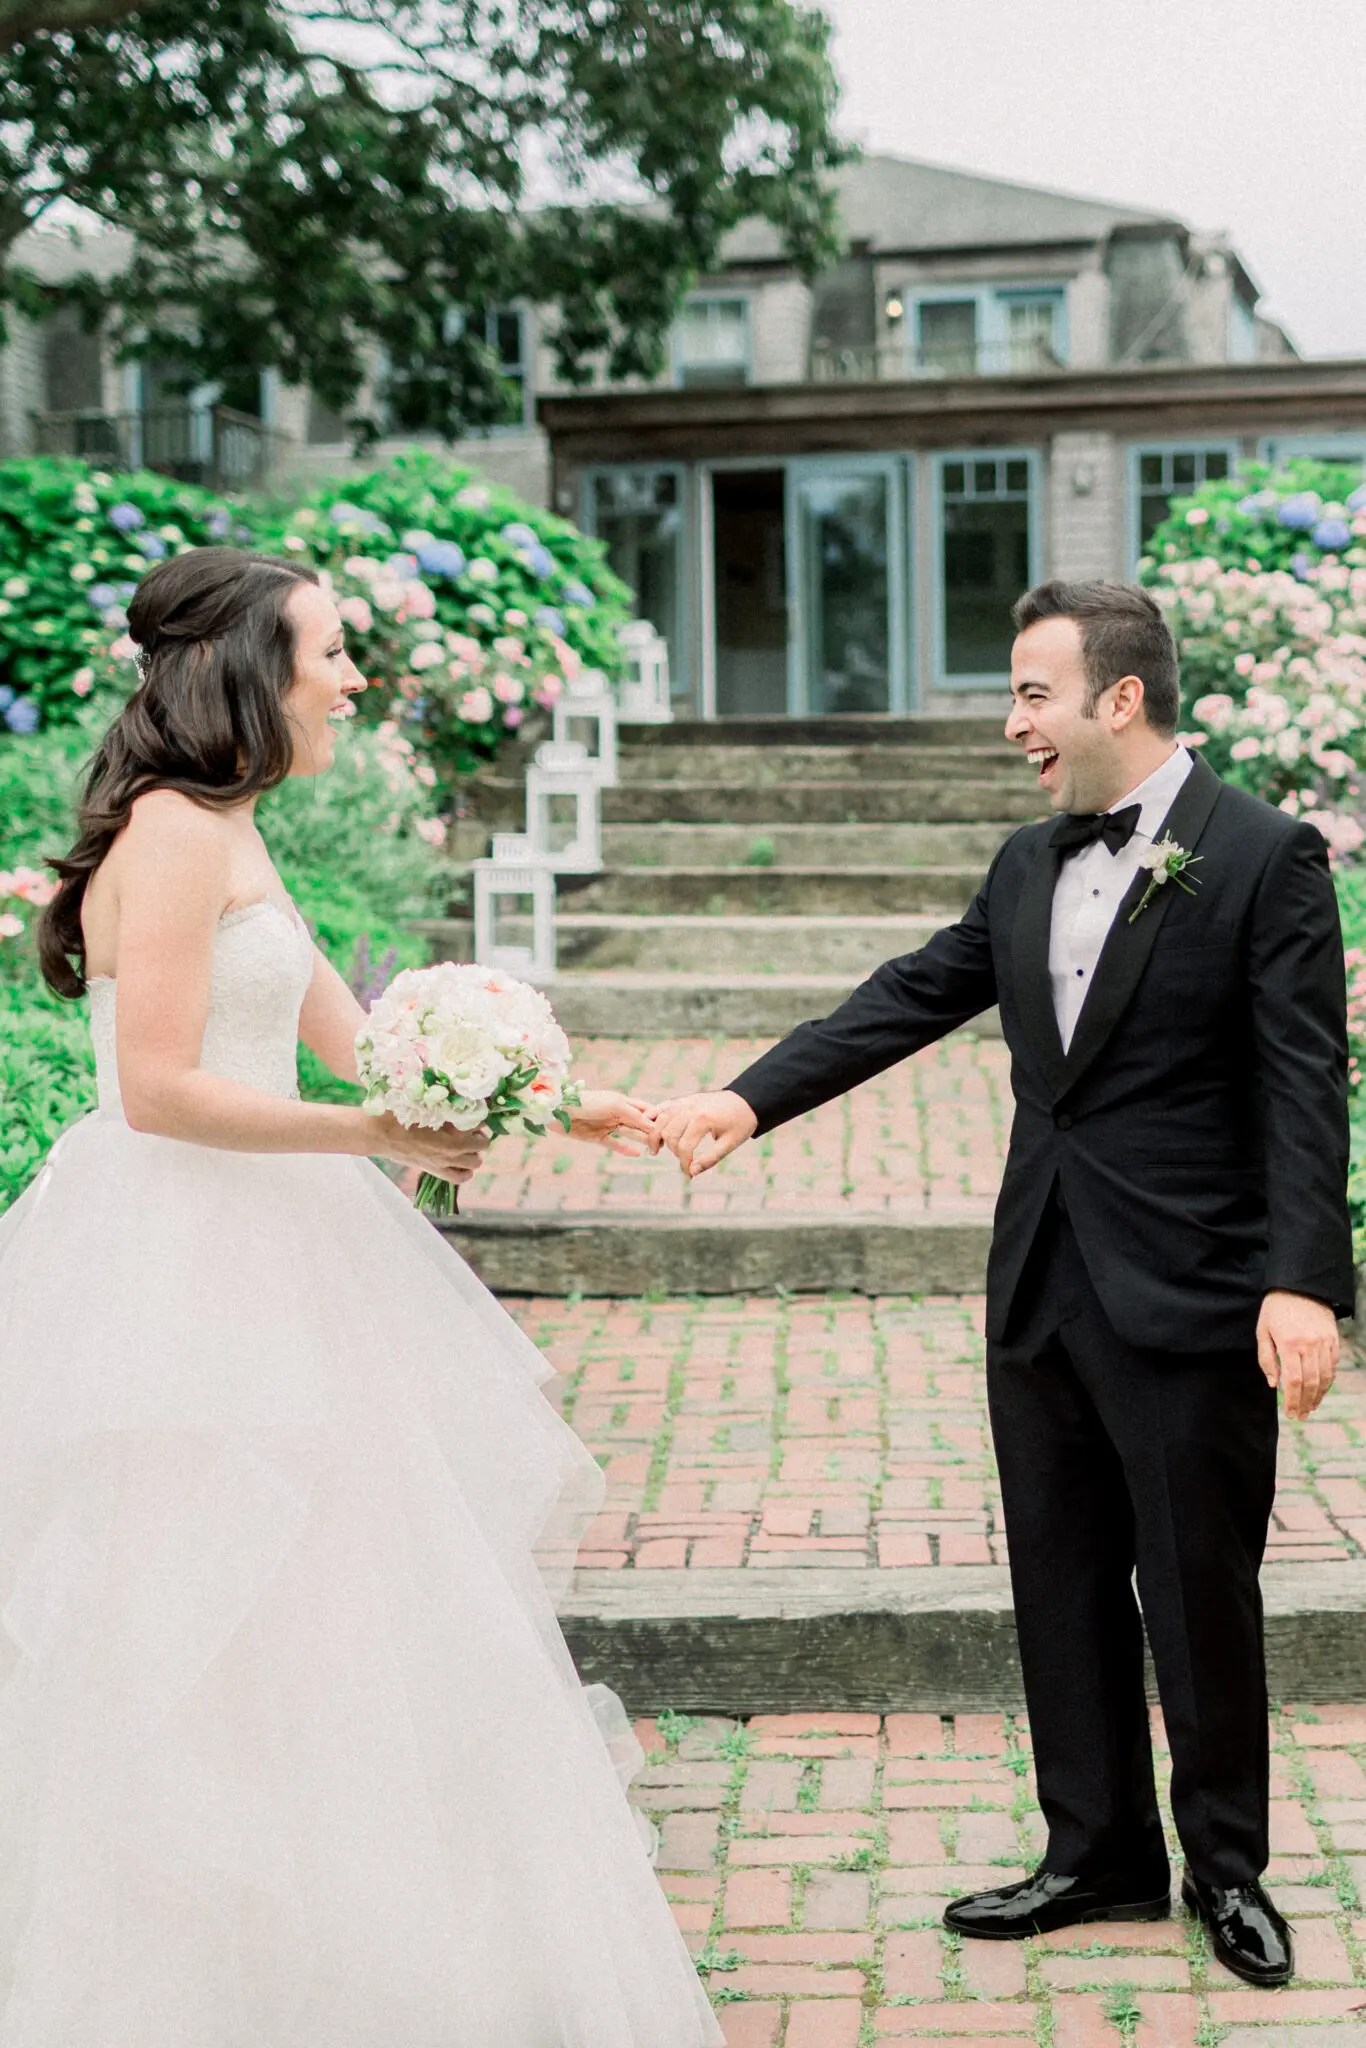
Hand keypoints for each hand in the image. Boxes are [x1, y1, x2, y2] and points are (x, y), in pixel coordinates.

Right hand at [368, 1113, 490, 1186]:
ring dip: (474, 1153)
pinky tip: (459, 1162)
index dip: (479, 1116)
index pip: (480, 1122)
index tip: (474, 1111)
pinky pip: (459, 1178)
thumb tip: (463, 1103)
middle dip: (479, 1135)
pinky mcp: (435, 1171)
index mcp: (452, 1128)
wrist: (379, 1133)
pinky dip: (464, 1171)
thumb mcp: (427, 1104)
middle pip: (482, 1144)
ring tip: (466, 1145)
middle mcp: (453, 1147)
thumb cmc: (401, 1113)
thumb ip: (447, 1106)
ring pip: (475, 1163)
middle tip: (471, 1129)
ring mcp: (445, 1161)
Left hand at [566, 1089, 662, 1156]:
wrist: (558, 1111)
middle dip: (652, 1130)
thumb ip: (634, 1115)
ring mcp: (607, 1125)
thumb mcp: (614, 1106)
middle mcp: (617, 1113)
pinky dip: (626, 1149)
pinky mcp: (597, 1137)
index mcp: (623, 1101)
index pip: (646, 1109)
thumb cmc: (587, 1102)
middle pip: (639, 1123)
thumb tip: (653, 1125)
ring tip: (656, 1148)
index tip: (670, 1126)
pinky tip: (638, 1154)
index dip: (657, 1116)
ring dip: (642, 1140)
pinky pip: (615, 1144)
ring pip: (630, 1134)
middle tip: (666, 1142)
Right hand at [652, 1090, 757, 1176]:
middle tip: (682, 1160)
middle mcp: (691, 1108)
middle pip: (669, 1134)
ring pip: (660, 1119)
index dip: (684, 1163)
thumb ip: (710, 1159)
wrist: (746, 1101)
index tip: (688, 1174)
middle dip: (673, 1151)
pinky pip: (663, 1106)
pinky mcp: (684, 1099)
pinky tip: (650, 1128)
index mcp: (704, 1120)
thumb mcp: (730, 1144)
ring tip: (655, 1150)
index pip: (684, 1146)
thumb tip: (692, 1172)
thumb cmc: (740, 1124)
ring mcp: (686, 1102)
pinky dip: (653, 1117)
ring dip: (655, 1135)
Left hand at [1256, 1289, 1339, 1419]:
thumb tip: (1273, 1384)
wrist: (1300, 1285)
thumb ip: (1267, 1358)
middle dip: (1305, 1403)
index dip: (1292, 1400)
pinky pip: (1333, 1366)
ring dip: (1318, 1396)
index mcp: (1289, 1344)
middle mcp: (1309, 1345)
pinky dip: (1328, 1382)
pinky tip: (1321, 1391)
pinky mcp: (1333, 1339)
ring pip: (1325, 1377)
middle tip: (1300, 1416)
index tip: (1289, 1413)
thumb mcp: (1263, 1330)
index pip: (1293, 1381)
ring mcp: (1324, 1342)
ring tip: (1310, 1408)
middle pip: (1310, 1383)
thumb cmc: (1276, 1309)